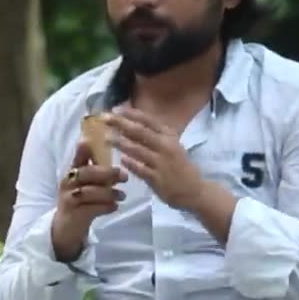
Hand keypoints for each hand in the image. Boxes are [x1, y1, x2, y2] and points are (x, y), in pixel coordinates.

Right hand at [51, 139, 127, 261]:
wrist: (65, 229)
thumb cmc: (79, 201)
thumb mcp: (85, 183)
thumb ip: (96, 169)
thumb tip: (114, 152)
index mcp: (71, 172)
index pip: (78, 157)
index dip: (86, 148)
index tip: (96, 141)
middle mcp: (67, 183)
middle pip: (86, 173)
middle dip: (107, 173)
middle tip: (124, 176)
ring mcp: (68, 199)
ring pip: (90, 192)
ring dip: (109, 193)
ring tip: (122, 196)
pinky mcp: (74, 215)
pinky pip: (92, 209)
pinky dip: (106, 207)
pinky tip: (115, 207)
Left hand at [108, 107, 237, 240]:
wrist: (194, 190)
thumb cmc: (179, 166)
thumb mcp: (171, 145)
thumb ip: (154, 135)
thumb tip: (131, 123)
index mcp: (169, 135)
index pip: (148, 120)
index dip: (131, 113)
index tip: (116, 109)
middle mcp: (166, 146)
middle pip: (139, 131)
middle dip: (120, 123)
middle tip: (104, 118)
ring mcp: (161, 162)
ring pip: (136, 149)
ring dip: (120, 142)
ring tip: (106, 138)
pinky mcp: (157, 179)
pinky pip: (139, 169)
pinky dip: (129, 163)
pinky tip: (120, 159)